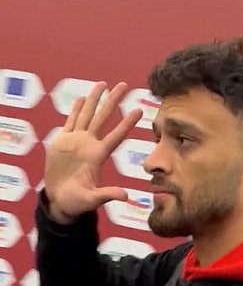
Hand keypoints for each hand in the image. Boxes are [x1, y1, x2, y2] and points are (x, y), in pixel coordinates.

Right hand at [44, 81, 142, 221]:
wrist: (60, 201)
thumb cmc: (77, 202)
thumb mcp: (92, 199)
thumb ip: (108, 195)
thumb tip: (126, 196)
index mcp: (98, 156)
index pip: (116, 136)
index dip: (126, 123)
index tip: (139, 110)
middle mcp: (89, 145)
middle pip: (103, 118)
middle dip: (112, 101)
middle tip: (123, 85)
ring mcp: (76, 141)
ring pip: (87, 115)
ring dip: (94, 99)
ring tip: (102, 84)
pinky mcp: (62, 141)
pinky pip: (70, 122)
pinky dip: (75, 110)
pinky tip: (82, 99)